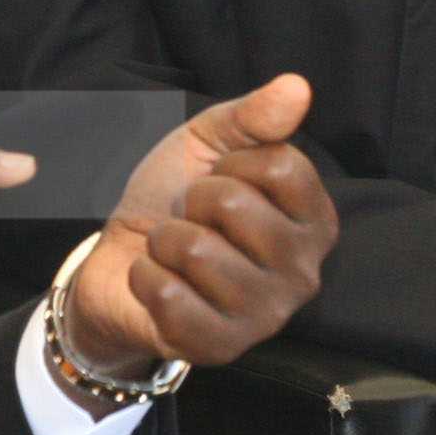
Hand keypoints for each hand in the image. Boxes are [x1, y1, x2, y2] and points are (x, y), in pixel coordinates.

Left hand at [55, 75, 339, 409]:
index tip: (221, 177)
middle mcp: (304, 272)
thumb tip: (297, 87)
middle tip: (192, 219)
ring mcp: (265, 316)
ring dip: (166, 240)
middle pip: (234, 204)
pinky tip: (157, 282)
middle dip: (192, 202)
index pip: (280, 166)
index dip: (232, 162)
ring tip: (173, 251)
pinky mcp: (222, 348)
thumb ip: (253, 116)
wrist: (120, 260)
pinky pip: (168, 294)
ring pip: (195, 249)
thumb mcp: (209, 143)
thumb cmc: (175, 199)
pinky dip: (145, 277)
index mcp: (315, 220)